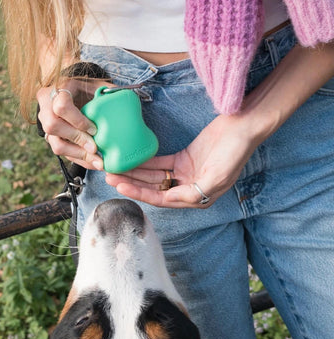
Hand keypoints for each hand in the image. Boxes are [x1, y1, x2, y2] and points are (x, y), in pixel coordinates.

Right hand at [37, 78, 112, 169]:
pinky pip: (63, 154)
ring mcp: (46, 124)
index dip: (77, 120)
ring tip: (98, 161)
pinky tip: (94, 163)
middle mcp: (46, 107)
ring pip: (56, 144)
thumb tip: (125, 98)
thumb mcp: (95, 84)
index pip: (61, 106)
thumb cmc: (85, 87)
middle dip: (77, 139)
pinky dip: (80, 160)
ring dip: (78, 155)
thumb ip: (107, 92)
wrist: (70, 90)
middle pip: (53, 127)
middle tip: (95, 149)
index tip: (94, 129)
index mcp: (57, 89)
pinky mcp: (52, 139)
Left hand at [106, 114, 262, 207]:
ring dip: (135, 172)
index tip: (121, 186)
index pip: (161, 199)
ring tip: (115, 168)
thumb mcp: (217, 177)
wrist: (242, 125)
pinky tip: (131, 159)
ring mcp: (184, 173)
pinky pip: (159, 163)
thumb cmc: (234, 152)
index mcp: (197, 198)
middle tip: (110, 177)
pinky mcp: (182, 159)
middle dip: (132, 183)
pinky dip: (145, 161)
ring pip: (154, 176)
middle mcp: (188, 188)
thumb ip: (193, 193)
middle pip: (153, 188)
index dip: (140, 193)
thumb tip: (169, 199)